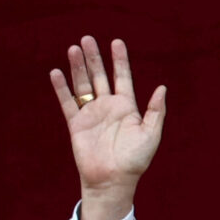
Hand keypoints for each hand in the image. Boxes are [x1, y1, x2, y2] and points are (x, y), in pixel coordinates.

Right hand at [50, 36, 166, 219]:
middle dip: (94, 58)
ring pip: (83, 85)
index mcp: (126, 107)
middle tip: (87, 39)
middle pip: (99, 76)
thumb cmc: (135, 160)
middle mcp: (108, 107)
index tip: (116, 42)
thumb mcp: (150, 134)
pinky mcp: (76, 124)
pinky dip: (61, 88)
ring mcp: (91, 114)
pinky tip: (57, 72)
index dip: (120, 60)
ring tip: (74, 48)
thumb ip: (155, 111)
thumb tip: (162, 87)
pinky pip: (67, 102)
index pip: (122, 77)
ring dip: (78, 67)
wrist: (113, 181)